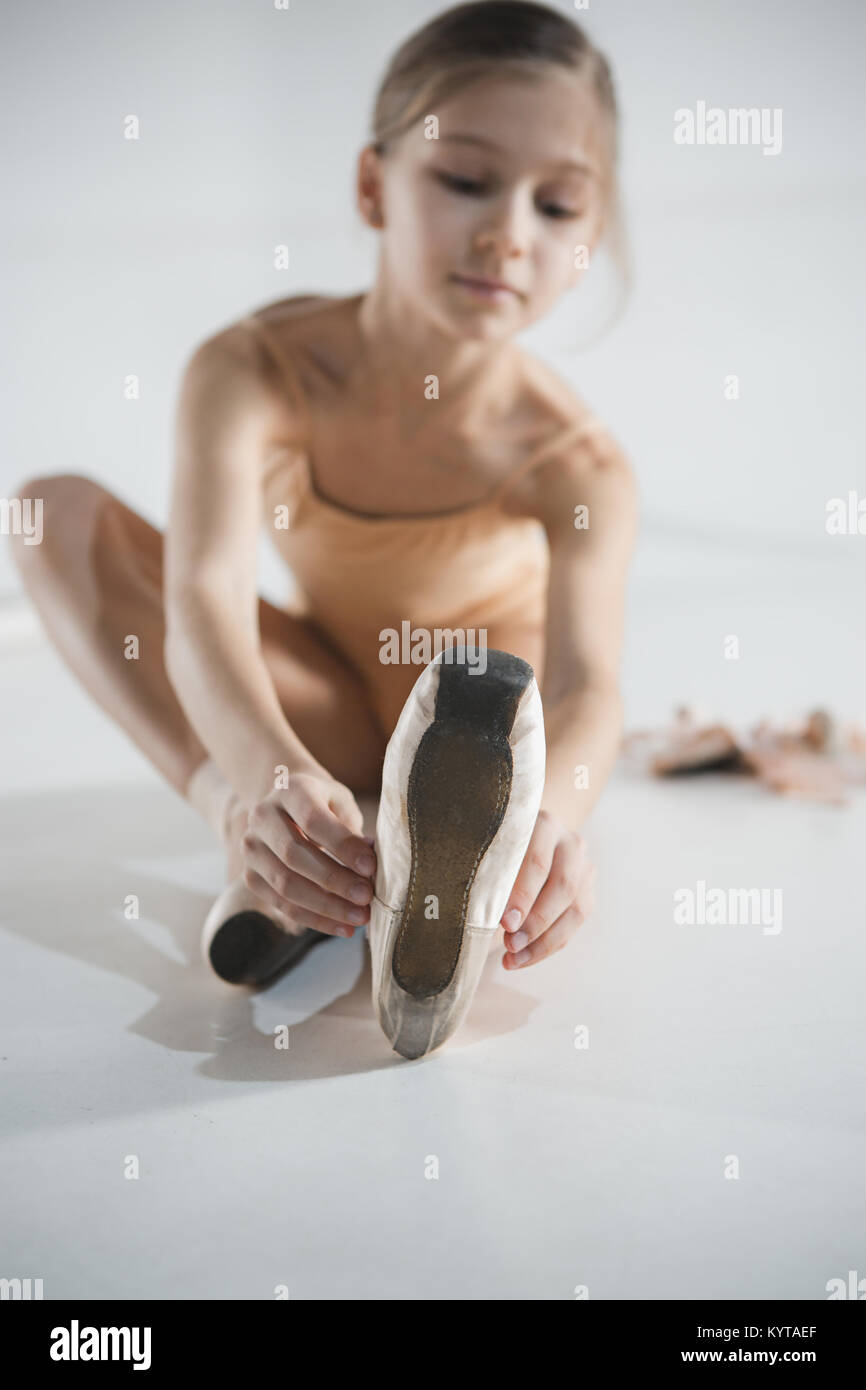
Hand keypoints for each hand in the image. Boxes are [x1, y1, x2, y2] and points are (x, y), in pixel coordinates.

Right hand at [240, 771, 376, 937]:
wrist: (286, 803)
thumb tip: (368, 866)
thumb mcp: (341, 803)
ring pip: (285, 885)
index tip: (370, 867)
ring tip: (359, 917)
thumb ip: (352, 830)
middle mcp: (262, 817)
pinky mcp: (249, 876)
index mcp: (290, 790)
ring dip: (326, 906)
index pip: (312, 820)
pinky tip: (343, 927)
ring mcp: (251, 848)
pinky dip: (315, 919)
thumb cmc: (324, 804)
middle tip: (366, 897)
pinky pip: (282, 904)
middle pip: (294, 855)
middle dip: (334, 880)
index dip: (342, 846)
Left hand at [499, 809, 594, 968]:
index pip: (537, 862)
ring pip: (575, 910)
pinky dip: (547, 947)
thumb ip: (488, 871)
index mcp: (544, 824)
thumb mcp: (489, 849)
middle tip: (510, 944)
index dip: (522, 896)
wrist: (523, 839)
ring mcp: (584, 867)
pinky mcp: (587, 892)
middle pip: (563, 886)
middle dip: (536, 922)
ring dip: (543, 941)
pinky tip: (522, 958)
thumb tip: (479, 910)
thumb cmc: (497, 848)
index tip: (504, 923)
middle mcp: (570, 843)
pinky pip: (573, 926)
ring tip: (513, 958)